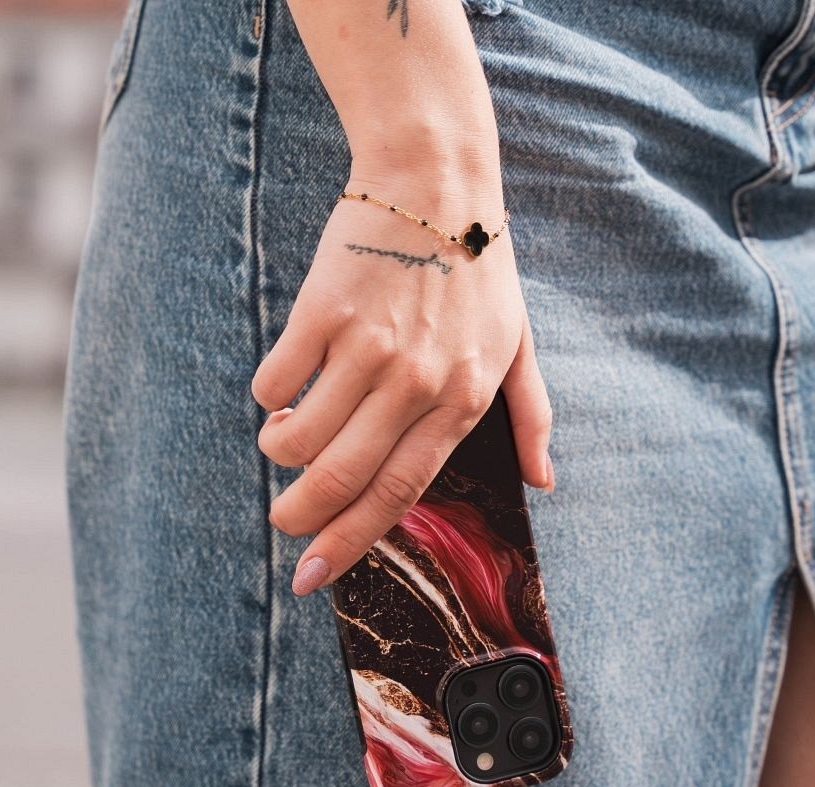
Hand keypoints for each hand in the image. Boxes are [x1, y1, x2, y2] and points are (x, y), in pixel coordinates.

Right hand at [251, 166, 553, 596]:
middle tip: (283, 523)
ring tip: (283, 439)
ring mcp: (368, 345)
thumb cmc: (480, 271)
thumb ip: (532, 417)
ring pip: (299, 435)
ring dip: (280, 451)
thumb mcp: (520, 345)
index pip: (398, 493)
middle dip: (300, 518)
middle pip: (341, 478)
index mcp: (461, 400)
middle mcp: (415, 382)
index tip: (313, 576)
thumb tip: (545, 482)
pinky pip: (275, 380)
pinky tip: (281, 390)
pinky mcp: (324, 310)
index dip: (350, 543)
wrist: (437, 182)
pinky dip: (269, 397)